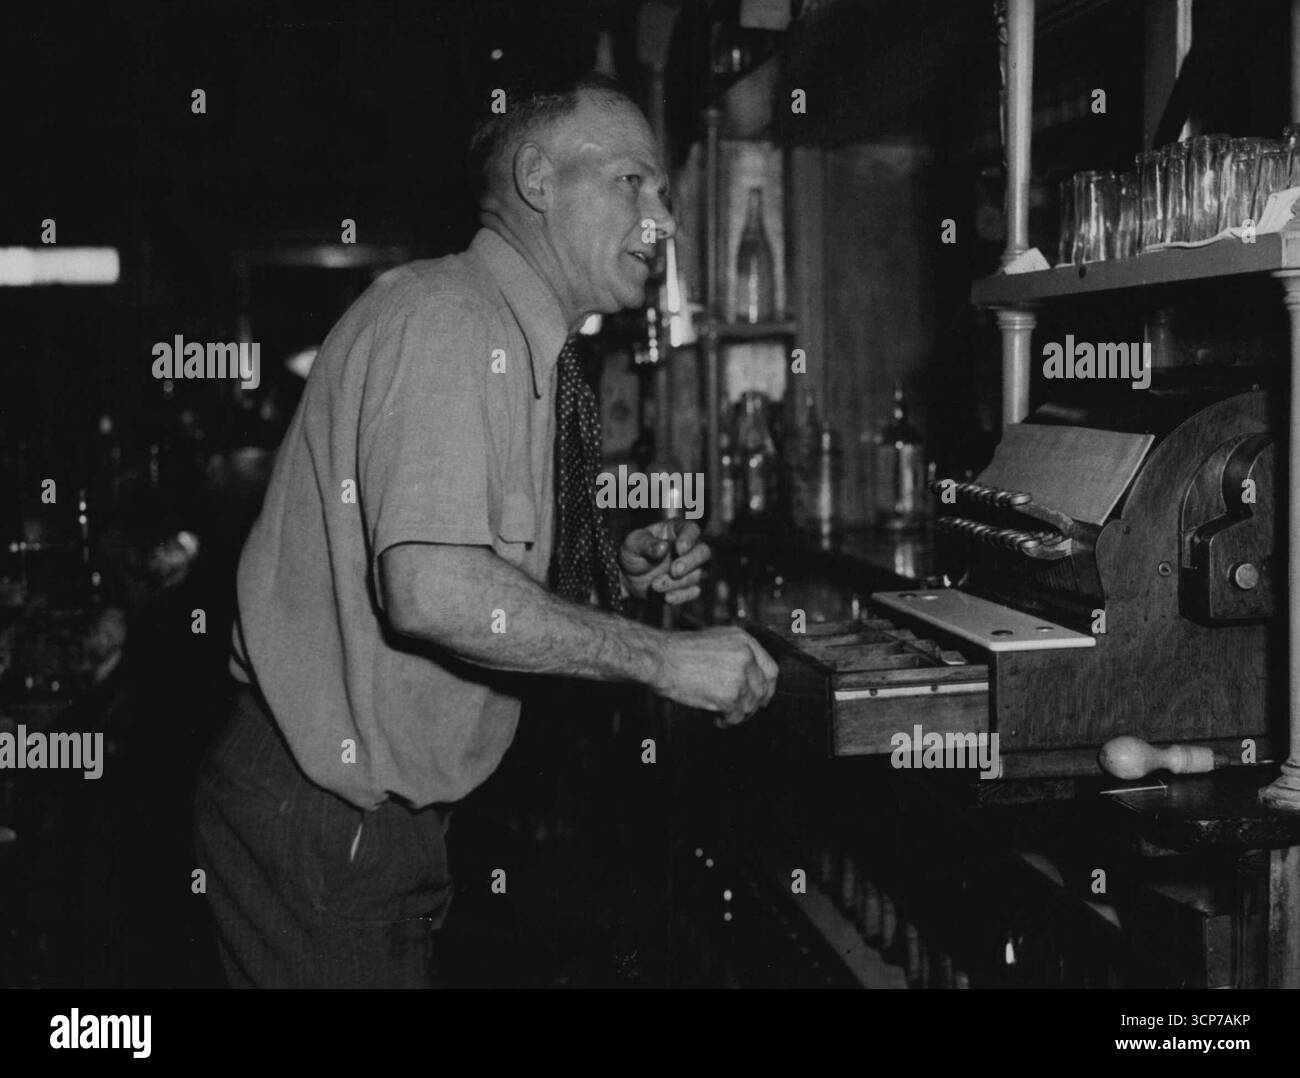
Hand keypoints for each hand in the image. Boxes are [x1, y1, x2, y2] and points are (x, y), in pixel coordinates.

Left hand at [619, 519, 709, 605]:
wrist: (626, 577)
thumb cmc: (633, 553)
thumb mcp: (633, 543)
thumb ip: (647, 544)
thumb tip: (663, 547)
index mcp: (676, 530)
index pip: (691, 530)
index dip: (689, 539)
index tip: (679, 548)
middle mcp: (689, 548)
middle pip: (704, 553)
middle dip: (690, 562)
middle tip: (674, 571)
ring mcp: (690, 569)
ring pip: (697, 575)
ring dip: (677, 582)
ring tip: (654, 585)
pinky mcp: (687, 587)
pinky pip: (693, 592)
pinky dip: (681, 596)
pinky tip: (667, 597)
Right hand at [650, 626, 778, 725]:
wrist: (662, 658)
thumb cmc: (679, 651)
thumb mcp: (715, 640)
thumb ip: (736, 653)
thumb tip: (747, 675)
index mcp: (744, 640)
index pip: (770, 668)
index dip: (766, 686)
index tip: (761, 696)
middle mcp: (746, 656)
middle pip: (763, 688)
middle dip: (754, 703)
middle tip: (743, 710)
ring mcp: (740, 676)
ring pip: (750, 705)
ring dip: (739, 714)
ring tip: (723, 714)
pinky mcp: (731, 695)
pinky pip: (737, 715)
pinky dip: (728, 721)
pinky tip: (718, 719)